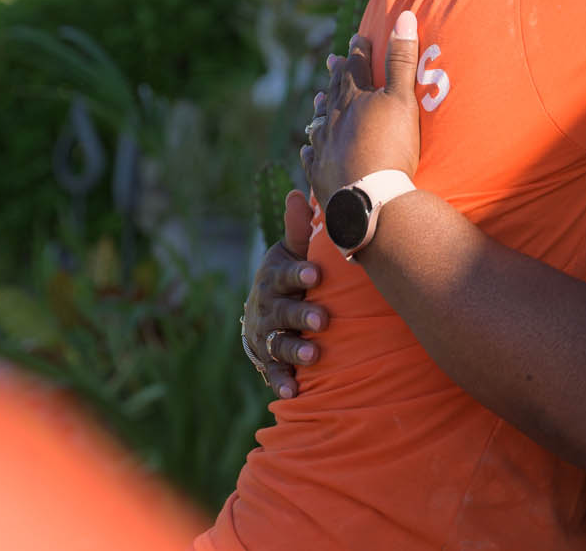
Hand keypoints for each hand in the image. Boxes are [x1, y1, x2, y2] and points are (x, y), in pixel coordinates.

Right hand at [243, 190, 329, 398]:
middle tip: (322, 320)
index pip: (285, 274)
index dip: (298, 274)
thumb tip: (298, 194)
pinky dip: (282, 381)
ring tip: (313, 357)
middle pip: (283, 311)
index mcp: (276, 276)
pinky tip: (293, 391)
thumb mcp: (292, 251)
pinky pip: (273, 371)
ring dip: (294, 350)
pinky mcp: (268, 359)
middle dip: (301, 315)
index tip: (316, 275)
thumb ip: (299, 230)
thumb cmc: (290, 275)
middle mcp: (268, 306)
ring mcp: (267, 334)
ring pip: (278, 342)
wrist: (263, 311)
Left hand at [301, 10, 421, 199]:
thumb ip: (401, 60)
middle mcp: (334, 118)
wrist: (369, 198)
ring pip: (320, 122)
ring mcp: (325, 146)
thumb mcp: (402, 100)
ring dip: (321, 109)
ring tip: (318, 100)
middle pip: (334, 91)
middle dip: (336, 74)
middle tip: (332, 61)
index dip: (358, 50)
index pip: (355, 66)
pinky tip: (308, 148)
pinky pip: (313, 157)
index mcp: (354, 97)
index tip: (356, 37)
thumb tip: (404, 17)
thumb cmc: (390, 147)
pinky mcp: (321, 174)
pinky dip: (311, 149)